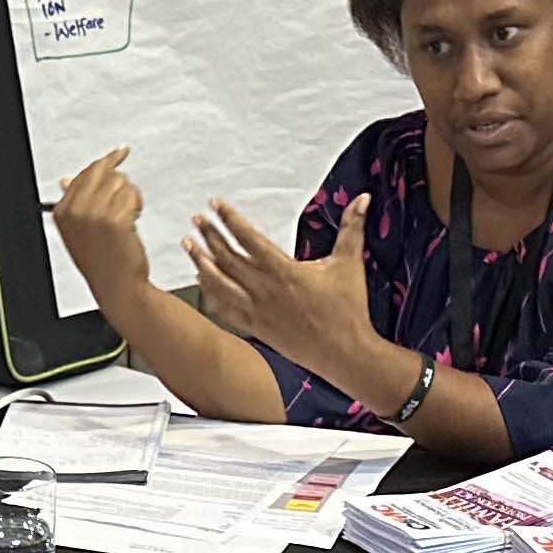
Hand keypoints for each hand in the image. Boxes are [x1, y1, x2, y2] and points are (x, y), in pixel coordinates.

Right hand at [49, 147, 150, 295]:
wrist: (118, 287)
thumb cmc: (103, 262)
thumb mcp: (79, 231)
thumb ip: (73, 202)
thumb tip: (67, 180)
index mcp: (61, 212)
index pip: (84, 172)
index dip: (106, 163)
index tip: (119, 152)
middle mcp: (75, 211)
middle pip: (103, 172)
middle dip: (118, 182)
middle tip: (124, 202)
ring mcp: (94, 214)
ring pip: (120, 182)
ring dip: (130, 196)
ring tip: (127, 217)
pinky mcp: (115, 219)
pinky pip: (131, 194)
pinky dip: (137, 205)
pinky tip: (133, 220)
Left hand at [189, 194, 378, 377]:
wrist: (344, 353)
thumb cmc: (347, 310)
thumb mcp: (349, 263)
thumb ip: (352, 228)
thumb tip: (363, 199)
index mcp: (284, 271)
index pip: (249, 239)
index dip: (230, 220)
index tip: (216, 205)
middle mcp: (266, 290)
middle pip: (228, 258)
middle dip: (210, 236)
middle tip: (196, 220)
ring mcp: (258, 311)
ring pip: (220, 284)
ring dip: (202, 263)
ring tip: (189, 246)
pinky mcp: (257, 328)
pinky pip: (226, 308)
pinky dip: (211, 294)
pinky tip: (201, 282)